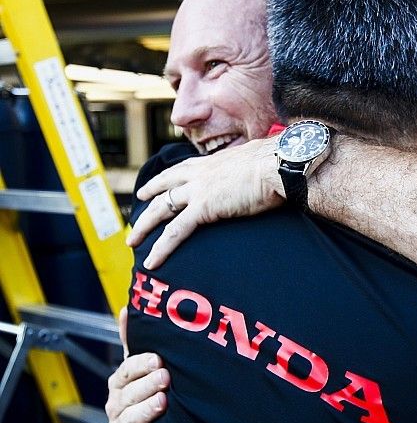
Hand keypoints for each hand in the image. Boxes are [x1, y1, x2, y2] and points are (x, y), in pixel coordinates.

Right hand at [106, 308, 169, 422]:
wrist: (149, 420)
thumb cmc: (145, 387)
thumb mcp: (140, 363)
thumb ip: (133, 340)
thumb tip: (127, 309)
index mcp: (121, 380)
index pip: (127, 370)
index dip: (141, 364)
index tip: (158, 359)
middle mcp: (117, 402)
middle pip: (128, 393)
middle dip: (147, 385)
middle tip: (165, 379)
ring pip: (129, 417)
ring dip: (145, 410)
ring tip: (162, 402)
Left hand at [126, 136, 283, 268]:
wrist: (278, 164)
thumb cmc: (277, 163)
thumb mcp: (258, 161)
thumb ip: (251, 168)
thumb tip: (262, 172)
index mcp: (213, 162)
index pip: (182, 169)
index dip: (166, 178)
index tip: (154, 186)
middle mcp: (200, 173)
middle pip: (164, 186)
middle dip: (148, 198)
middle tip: (136, 209)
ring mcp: (199, 189)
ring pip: (161, 209)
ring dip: (144, 226)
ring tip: (132, 242)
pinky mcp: (203, 208)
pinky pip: (175, 231)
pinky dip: (161, 247)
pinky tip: (152, 261)